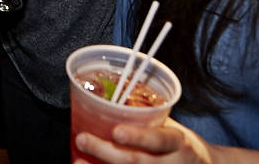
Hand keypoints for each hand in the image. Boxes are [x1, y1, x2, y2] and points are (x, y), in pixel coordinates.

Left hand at [74, 120, 211, 163]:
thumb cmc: (179, 144)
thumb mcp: (171, 128)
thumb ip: (147, 119)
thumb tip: (109, 100)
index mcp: (178, 142)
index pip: (159, 140)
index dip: (138, 137)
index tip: (116, 132)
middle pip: (138, 162)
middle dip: (106, 151)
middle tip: (83, 139)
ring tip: (78, 161)